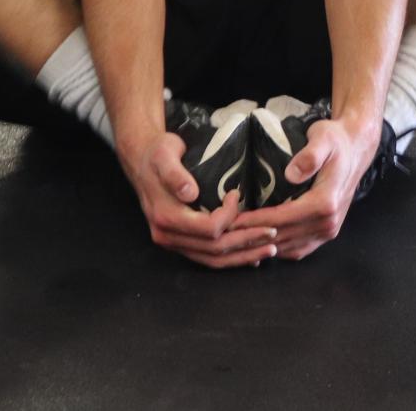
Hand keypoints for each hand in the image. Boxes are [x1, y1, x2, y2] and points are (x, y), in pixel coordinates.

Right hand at [120, 131, 278, 269]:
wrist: (142, 161)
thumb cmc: (158, 154)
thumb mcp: (164, 155)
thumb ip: (175, 174)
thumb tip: (190, 192)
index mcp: (166, 217)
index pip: (207, 229)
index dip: (229, 217)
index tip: (236, 196)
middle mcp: (168, 236)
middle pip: (214, 250)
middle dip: (246, 241)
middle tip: (273, 232)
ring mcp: (173, 243)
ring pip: (213, 260)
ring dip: (243, 256)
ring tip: (269, 249)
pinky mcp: (180, 242)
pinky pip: (207, 258)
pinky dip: (230, 259)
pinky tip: (250, 256)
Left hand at [232, 116, 372, 261]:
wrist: (356, 148)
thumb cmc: (336, 141)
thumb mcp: (323, 138)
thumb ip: (309, 156)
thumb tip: (291, 174)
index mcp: (325, 203)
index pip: (281, 219)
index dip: (254, 221)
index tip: (230, 219)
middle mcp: (328, 223)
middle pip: (282, 237)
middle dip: (252, 235)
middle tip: (225, 231)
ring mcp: (328, 231)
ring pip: (288, 247)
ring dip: (262, 245)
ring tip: (237, 238)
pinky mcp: (327, 233)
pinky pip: (299, 249)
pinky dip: (278, 249)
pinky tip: (260, 244)